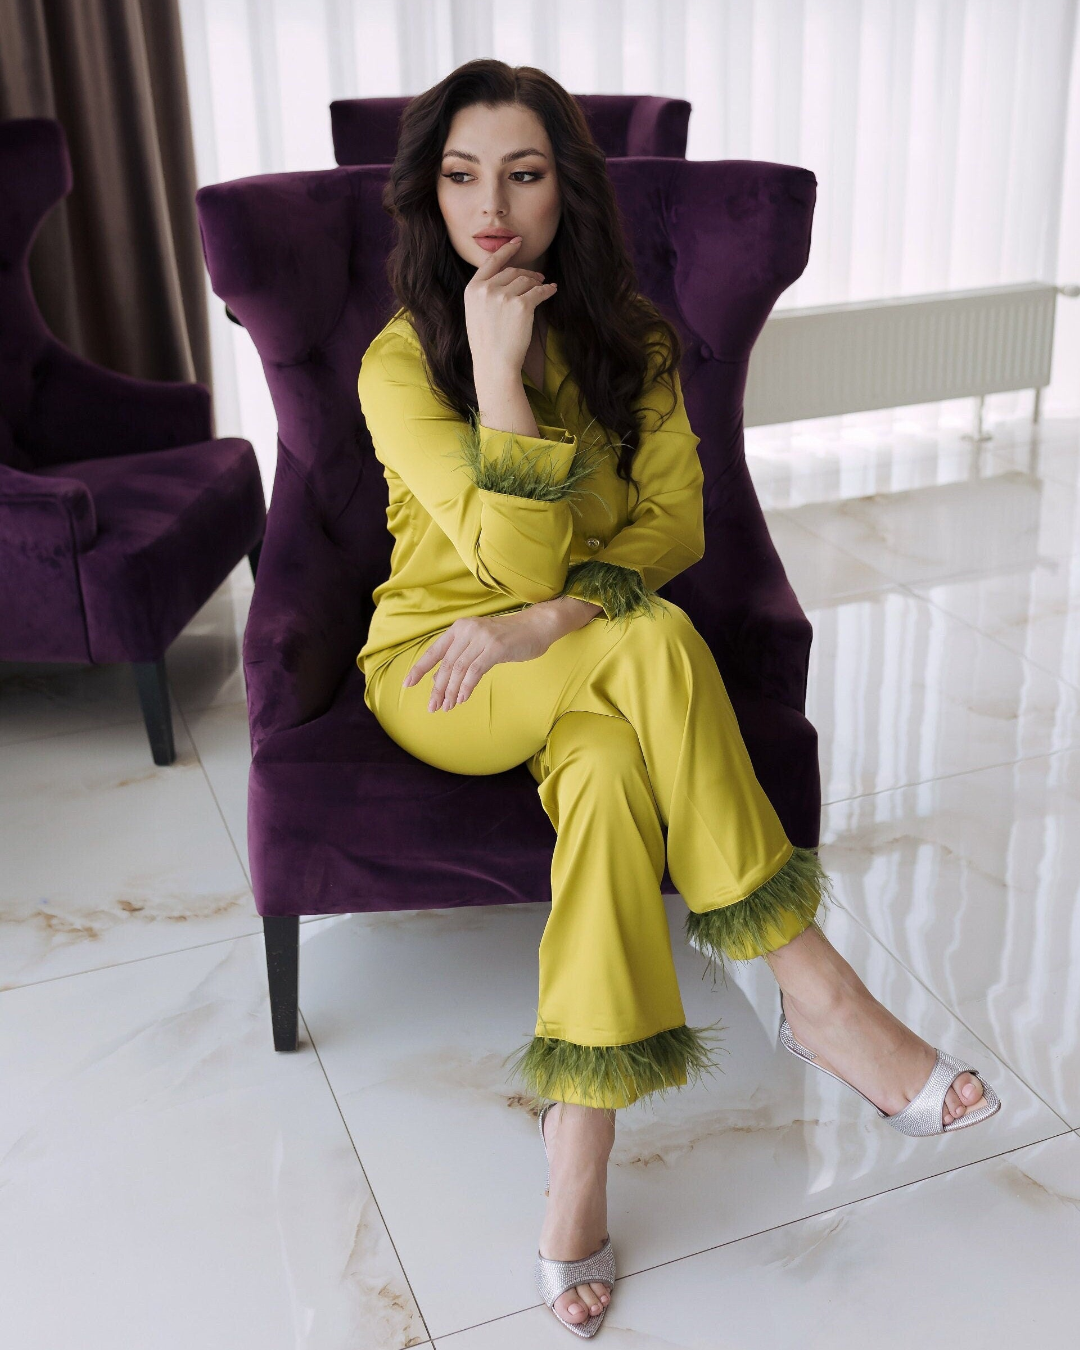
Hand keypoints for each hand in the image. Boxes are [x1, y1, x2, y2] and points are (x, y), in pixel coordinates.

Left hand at [402, 608, 557, 711]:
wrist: (537, 626)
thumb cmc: (509, 637)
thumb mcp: (480, 644)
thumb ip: (461, 658)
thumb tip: (439, 680)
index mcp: (460, 628)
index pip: (434, 651)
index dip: (420, 668)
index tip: (407, 684)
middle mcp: (467, 630)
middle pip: (445, 664)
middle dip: (437, 688)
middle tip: (433, 706)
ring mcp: (481, 637)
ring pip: (458, 669)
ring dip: (451, 691)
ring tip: (447, 706)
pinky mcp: (495, 647)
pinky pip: (474, 671)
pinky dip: (466, 687)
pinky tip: (462, 698)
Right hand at [464, 236, 557, 376]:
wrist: (494, 364)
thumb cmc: (486, 343)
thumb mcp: (476, 313)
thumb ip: (485, 293)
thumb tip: (507, 277)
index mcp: (472, 289)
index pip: (492, 262)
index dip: (506, 250)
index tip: (518, 242)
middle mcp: (486, 290)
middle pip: (512, 271)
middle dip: (527, 274)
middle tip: (538, 278)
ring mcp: (503, 297)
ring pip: (526, 280)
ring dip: (537, 283)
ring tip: (542, 287)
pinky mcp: (521, 306)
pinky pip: (539, 292)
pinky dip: (547, 290)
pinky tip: (552, 290)